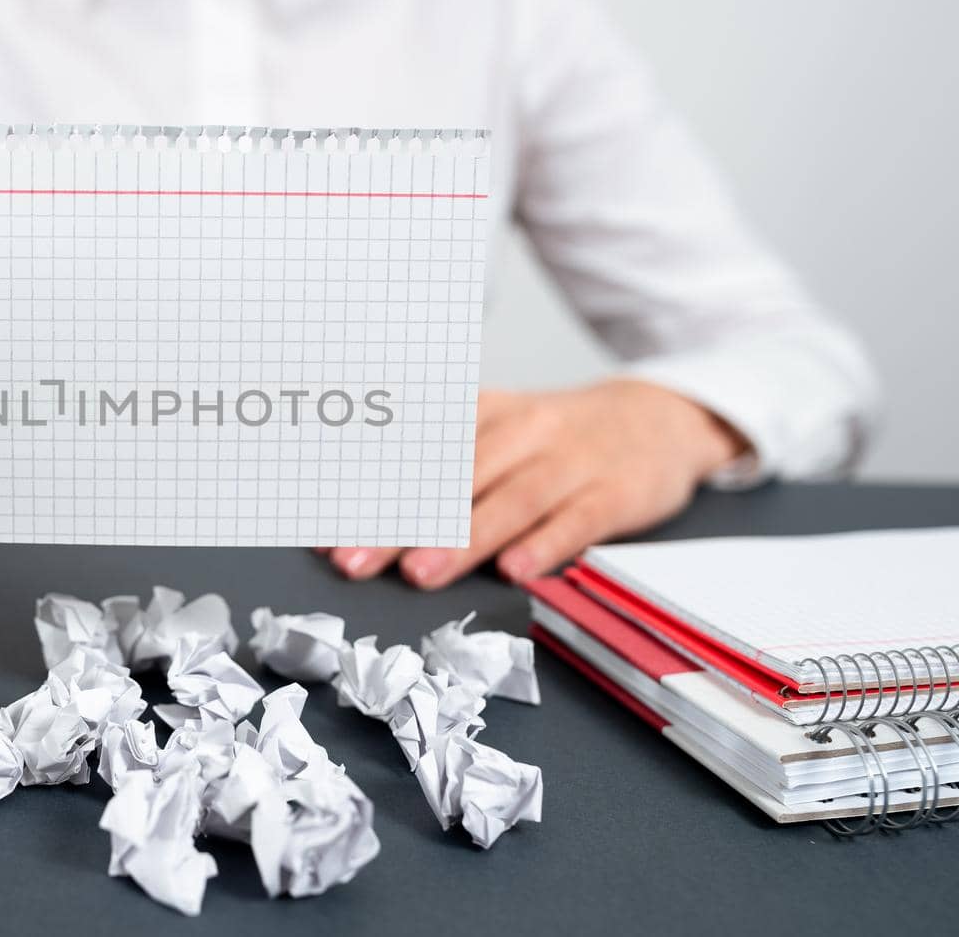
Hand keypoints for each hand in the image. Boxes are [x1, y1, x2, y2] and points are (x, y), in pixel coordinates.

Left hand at [316, 379, 746, 587]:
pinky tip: (517, 570)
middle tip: (356, 560)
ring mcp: (570, 462)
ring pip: (510, 501)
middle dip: (400, 523)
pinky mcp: (614, 493)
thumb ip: (439, 463)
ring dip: (463, 539)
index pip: (419, 453)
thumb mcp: (499, 430)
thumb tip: (358, 505)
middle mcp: (523, 432)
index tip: (327, 527)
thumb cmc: (559, 438)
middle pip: (453, 480)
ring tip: (421, 573)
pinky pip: (576, 520)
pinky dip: (546, 545)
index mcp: (485, 414)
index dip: (371, 491)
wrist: (660, 418)